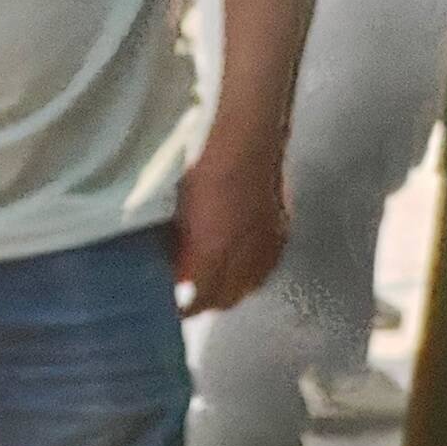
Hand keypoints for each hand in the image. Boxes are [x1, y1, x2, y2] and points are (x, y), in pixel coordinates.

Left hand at [168, 135, 292, 317]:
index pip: (200, 296)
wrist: (247, 135)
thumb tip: (165, 261)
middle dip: (206, 304)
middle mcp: (243, 250)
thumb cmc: (204, 164)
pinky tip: (241, 269)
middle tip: (189, 301)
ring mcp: (266, 240)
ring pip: (250, 285)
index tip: (172, 311)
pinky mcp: (281, 228)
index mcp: (212, 247)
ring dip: (231, 291)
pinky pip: (268, 265)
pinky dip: (253, 273)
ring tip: (213, 289)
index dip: (185, 309)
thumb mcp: (177, 206)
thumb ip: (175, 241)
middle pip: (226, 298)